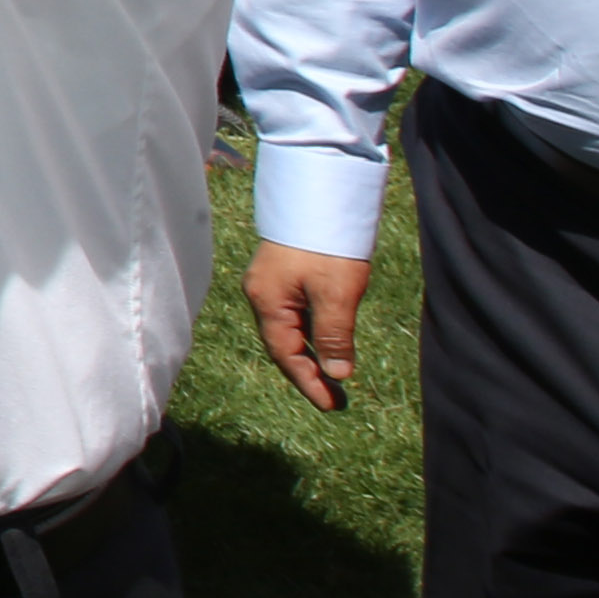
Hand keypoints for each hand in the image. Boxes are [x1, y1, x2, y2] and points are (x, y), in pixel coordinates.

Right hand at [244, 240, 372, 413]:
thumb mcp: (336, 294)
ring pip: (288, 328)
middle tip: (334, 397)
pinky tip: (325, 339)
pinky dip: (309, 332)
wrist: (320, 192)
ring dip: (309, 352)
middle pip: (282, 343)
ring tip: (332, 374)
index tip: (331, 405)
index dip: (308, 382)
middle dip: (306, 372)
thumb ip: (334, 337)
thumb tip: (337, 374)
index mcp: (267, 301)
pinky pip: (292, 313)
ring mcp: (269, 281)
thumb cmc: (326, 245)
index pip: (285, 354)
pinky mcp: (282, 272)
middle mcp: (261, 293)